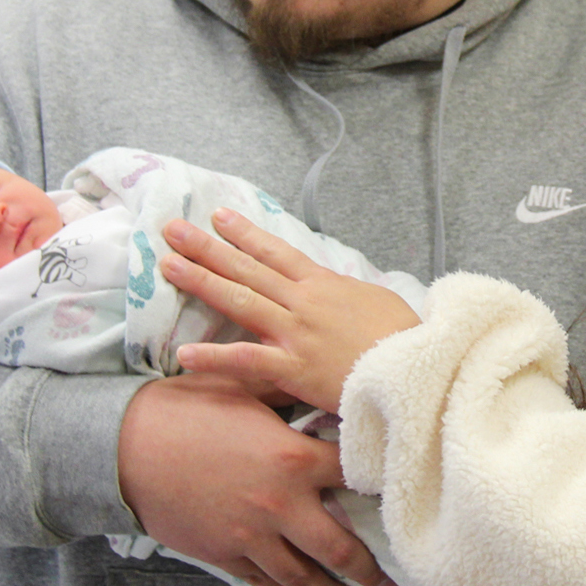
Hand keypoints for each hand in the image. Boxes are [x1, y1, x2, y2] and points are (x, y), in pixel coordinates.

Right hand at [114, 373, 393, 585]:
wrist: (130, 446)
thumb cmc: (188, 409)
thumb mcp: (245, 390)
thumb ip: (288, 394)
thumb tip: (315, 381)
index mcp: (294, 459)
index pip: (355, 477)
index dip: (379, 485)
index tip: (398, 497)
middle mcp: (281, 504)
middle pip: (341, 549)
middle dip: (369, 572)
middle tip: (388, 584)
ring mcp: (253, 535)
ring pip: (303, 576)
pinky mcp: (225, 553)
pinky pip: (263, 579)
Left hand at [161, 209, 420, 412]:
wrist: (418, 368)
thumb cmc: (404, 337)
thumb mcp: (376, 302)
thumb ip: (347, 294)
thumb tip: (336, 292)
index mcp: (324, 284)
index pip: (276, 252)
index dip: (245, 233)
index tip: (218, 217)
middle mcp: (303, 302)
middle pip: (247, 269)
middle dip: (207, 248)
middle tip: (172, 229)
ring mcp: (295, 333)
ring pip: (240, 301)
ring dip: (201, 282)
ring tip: (167, 266)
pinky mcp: (294, 368)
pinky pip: (247, 361)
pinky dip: (215, 359)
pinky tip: (183, 356)